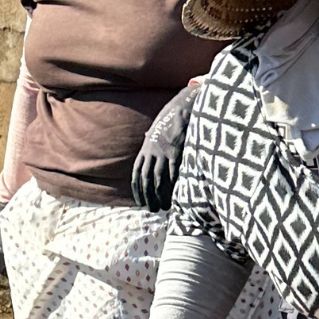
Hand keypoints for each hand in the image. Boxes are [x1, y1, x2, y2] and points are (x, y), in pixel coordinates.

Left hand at [131, 82, 201, 212]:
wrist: (180, 108)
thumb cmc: (170, 121)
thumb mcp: (155, 133)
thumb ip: (151, 145)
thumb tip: (147, 149)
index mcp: (145, 149)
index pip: (137, 174)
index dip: (138, 190)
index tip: (141, 203)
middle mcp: (151, 152)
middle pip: (146, 180)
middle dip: (148, 197)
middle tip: (153, 210)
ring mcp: (163, 152)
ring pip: (159, 179)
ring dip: (161, 195)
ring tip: (165, 206)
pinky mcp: (176, 151)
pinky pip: (173, 171)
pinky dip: (174, 185)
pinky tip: (176, 195)